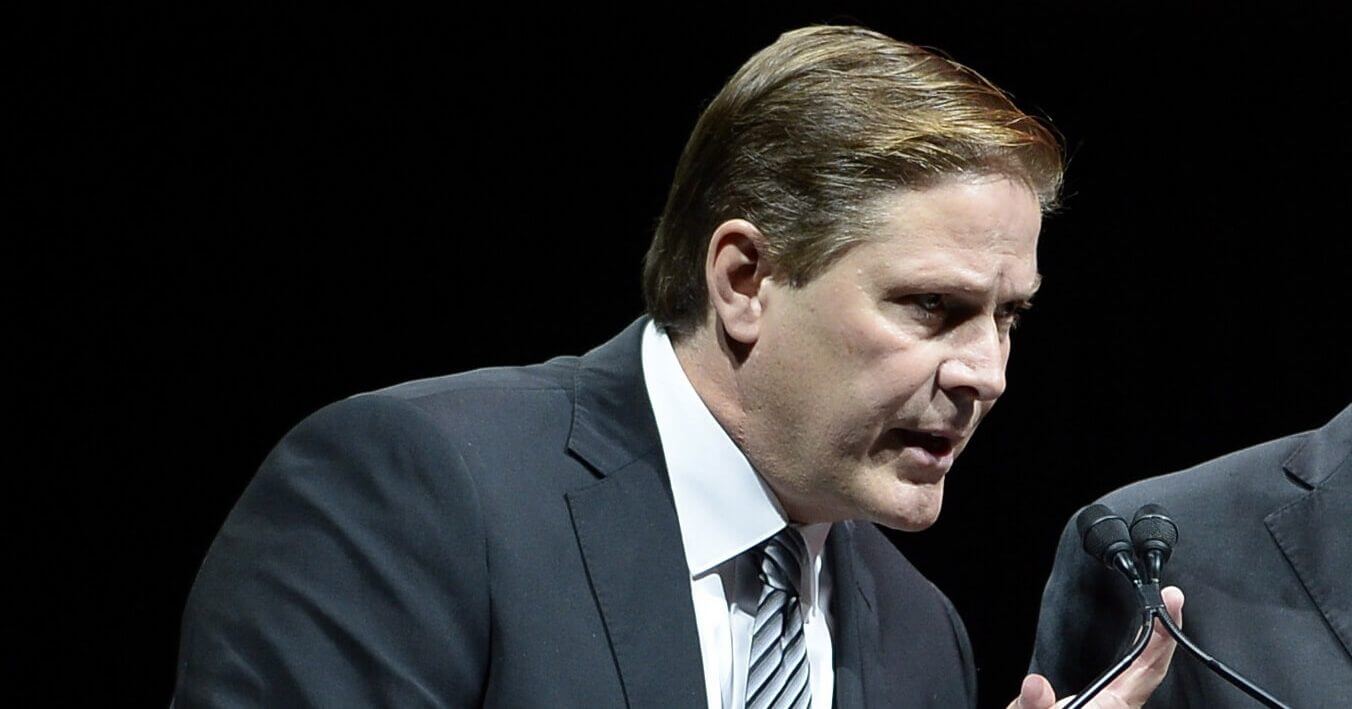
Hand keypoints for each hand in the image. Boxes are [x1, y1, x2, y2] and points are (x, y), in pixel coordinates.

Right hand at [1008, 586, 1183, 708]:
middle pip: (1152, 669)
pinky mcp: (1106, 708)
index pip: (1146, 668)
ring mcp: (1114, 708)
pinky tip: (1142, 646)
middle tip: (1171, 598)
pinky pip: (1132, 681)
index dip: (1162, 636)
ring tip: (1162, 615)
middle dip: (1164, 633)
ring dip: (1155, 648)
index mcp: (1111, 708)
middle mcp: (1120, 708)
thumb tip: (1036, 686)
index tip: (1169, 604)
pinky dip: (1141, 658)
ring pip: (1145, 677)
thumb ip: (1033, 706)